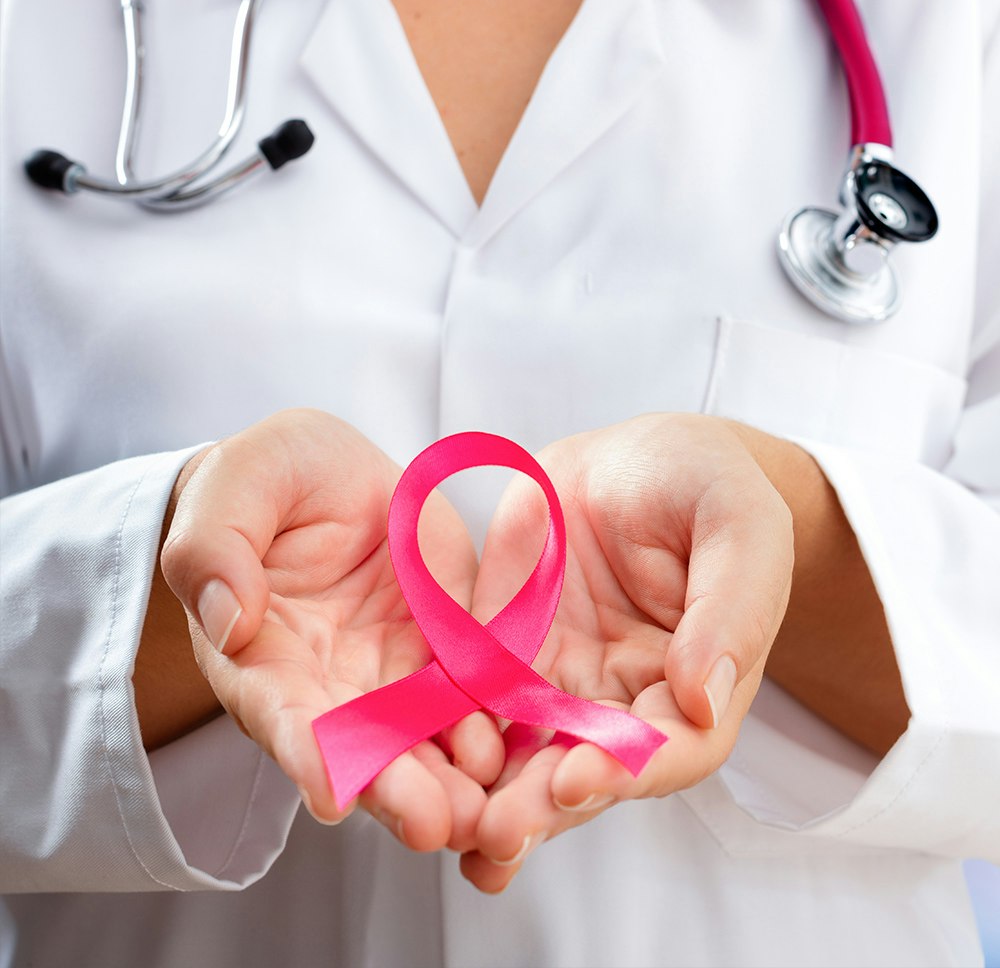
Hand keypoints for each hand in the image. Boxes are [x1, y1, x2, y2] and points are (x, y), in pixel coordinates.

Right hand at [154, 409, 504, 852]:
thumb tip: (229, 621)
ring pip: (423, 737)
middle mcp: (328, 684)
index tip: (332, 790)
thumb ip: (215, 549)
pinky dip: (492, 720)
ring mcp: (392, 672)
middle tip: (431, 824)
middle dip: (395, 788)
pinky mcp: (445, 647)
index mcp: (262, 655)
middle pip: (360, 748)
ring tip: (481, 807)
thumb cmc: (264, 481)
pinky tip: (514, 742)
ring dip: (451, 777)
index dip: (305, 751)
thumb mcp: (234, 488)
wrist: (326, 474)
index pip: (280, 713)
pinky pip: (472, 690)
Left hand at [460, 413, 794, 890]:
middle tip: (499, 831)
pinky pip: (471, 695)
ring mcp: (558, 677)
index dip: (629, 769)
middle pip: (587, 766)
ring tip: (456, 832)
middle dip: (544, 803)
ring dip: (491, 795)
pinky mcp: (502, 647)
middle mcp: (622, 696)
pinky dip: (446, 733)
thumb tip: (704, 699)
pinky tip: (412, 764)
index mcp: (694, 681)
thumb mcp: (739, 525)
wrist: (637, 459)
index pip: (672, 747)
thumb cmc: (706, 486)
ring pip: (524, 750)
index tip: (582, 780)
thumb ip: (732, 607)